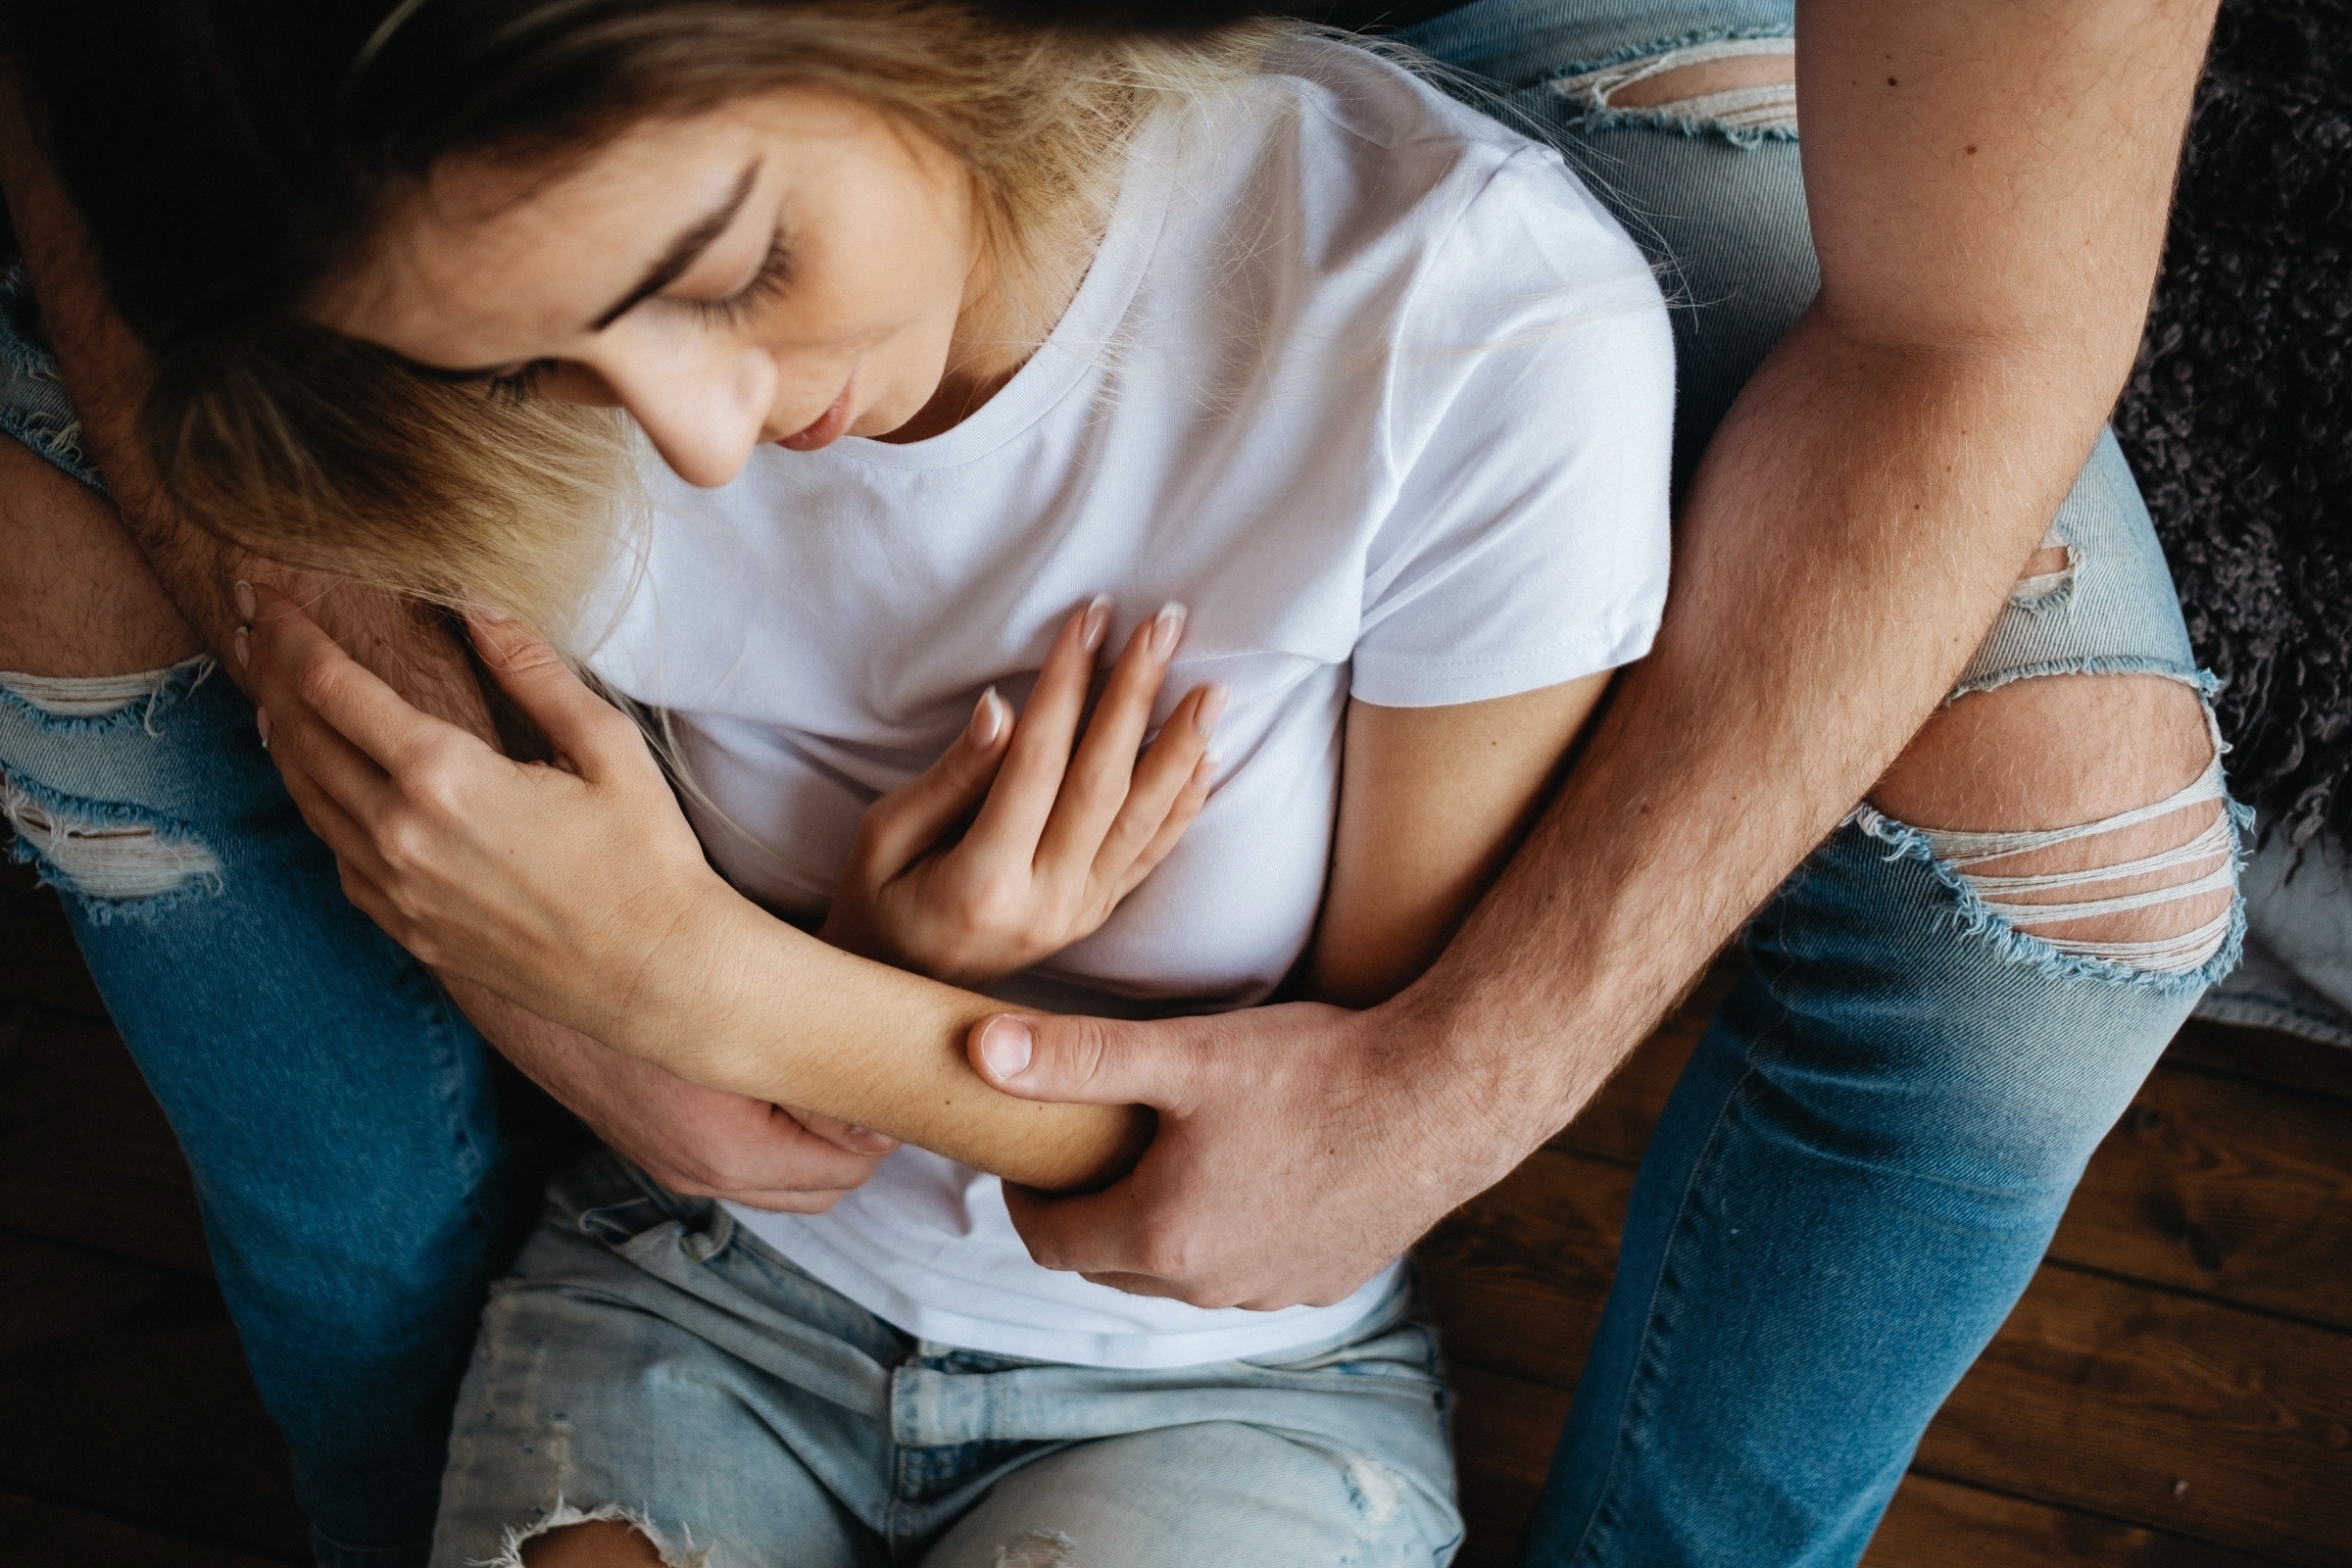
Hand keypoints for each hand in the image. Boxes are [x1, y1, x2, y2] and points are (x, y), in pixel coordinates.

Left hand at [234, 581, 732, 1045]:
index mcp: (445, 777)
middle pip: (301, 739)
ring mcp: (397, 890)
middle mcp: (400, 834)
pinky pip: (337, 858)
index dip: (289, 634)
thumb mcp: (605, 746)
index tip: (263, 595)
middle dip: (268, 674)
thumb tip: (477, 603)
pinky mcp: (408, 931)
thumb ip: (532, 670)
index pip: (332, 687)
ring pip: (307, 800)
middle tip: (249, 628)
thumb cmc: (645, 858)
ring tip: (272, 697)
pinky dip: (317, 808)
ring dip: (282, 741)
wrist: (656, 974)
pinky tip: (324, 787)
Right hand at [446, 976, 896, 1212]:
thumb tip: (884, 1111)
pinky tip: (771, 1061)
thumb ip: (822, 1057)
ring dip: (816, 1130)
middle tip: (862, 1056)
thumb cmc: (636, 969)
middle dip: (855, 1131)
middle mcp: (700, 1174)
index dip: (883, 1111)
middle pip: (828, 1183)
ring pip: (789, 1175)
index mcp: (727, 1152)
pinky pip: (747, 1158)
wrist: (526, 969)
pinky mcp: (655, 1143)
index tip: (891, 1058)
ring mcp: (673, 1165)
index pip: (855, 1166)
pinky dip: (775, 1128)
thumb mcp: (747, 1004)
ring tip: (819, 1057)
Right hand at [820, 597, 1223, 986]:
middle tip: (1166, 625)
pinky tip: (1208, 757)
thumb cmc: (874, 905)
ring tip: (1213, 687)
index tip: (1089, 618)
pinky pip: (1149, 856)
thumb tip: (1002, 707)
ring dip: (1181, 748)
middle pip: (1103, 784)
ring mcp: (1077, 916)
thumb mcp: (885, 837)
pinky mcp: (1094, 918)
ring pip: (1142, 821)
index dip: (1066, 686)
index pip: (1037, 764)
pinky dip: (1183, 806)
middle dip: (1137, 697)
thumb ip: (950, 777)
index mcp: (983, 883)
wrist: (893, 995)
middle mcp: (1045, 904)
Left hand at [961, 997, 1518, 1308]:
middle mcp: (1210, 1284)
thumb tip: (980, 1053)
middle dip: (1089, 1210)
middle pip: (1112, 1261)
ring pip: (1182, 1269)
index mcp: (1160, 1236)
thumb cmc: (1315, 1072)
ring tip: (1169, 1151)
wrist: (1446, 1097)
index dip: (1026, 1199)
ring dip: (1159, 1225)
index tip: (1027, 1156)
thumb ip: (1076, 1058)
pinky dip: (1228, 1231)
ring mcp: (1272, 1290)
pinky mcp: (1325, 1279)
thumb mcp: (1183, 1053)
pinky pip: (1248, 1268)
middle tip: (1089, 1146)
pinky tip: (1250, 1170)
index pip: (1051, 1244)